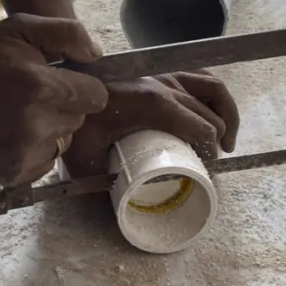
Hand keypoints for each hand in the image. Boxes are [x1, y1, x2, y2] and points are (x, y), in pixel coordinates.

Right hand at [0, 14, 108, 185]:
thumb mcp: (19, 28)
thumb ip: (66, 33)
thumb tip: (96, 55)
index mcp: (41, 88)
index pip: (95, 96)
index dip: (81, 86)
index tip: (61, 81)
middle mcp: (36, 126)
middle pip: (79, 119)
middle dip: (63, 105)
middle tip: (30, 94)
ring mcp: (23, 155)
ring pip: (63, 141)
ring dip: (49, 128)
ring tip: (16, 114)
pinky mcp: (13, 174)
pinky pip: (45, 162)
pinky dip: (34, 149)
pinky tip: (8, 133)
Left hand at [61, 71, 239, 177]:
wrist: (60, 87)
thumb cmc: (73, 121)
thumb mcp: (86, 161)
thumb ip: (102, 190)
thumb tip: (120, 216)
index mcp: (152, 103)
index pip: (202, 128)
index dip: (211, 154)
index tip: (207, 175)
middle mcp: (163, 83)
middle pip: (209, 113)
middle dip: (218, 141)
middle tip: (210, 168)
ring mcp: (161, 72)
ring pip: (211, 88)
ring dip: (225, 113)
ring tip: (225, 141)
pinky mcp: (157, 69)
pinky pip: (197, 77)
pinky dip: (211, 95)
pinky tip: (211, 114)